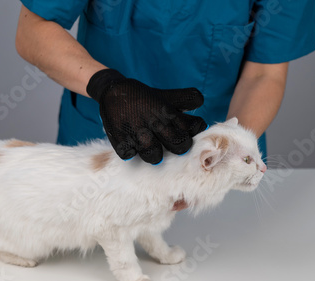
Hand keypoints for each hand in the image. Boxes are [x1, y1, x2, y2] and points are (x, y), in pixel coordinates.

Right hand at [87, 69, 207, 163]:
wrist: (112, 91)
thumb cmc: (144, 98)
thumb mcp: (165, 95)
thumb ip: (186, 99)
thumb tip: (201, 103)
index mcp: (167, 112)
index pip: (192, 128)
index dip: (193, 132)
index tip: (185, 132)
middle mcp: (154, 122)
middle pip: (179, 145)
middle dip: (178, 147)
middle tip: (170, 144)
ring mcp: (136, 132)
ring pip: (154, 156)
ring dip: (154, 154)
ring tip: (151, 147)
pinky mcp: (120, 140)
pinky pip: (130, 156)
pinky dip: (131, 152)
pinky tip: (131, 144)